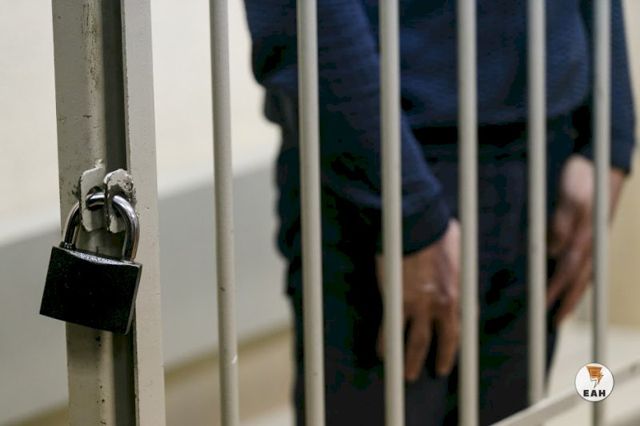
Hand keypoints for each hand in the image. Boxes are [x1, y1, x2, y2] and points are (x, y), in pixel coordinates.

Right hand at [377, 220, 459, 381]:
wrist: (417, 227)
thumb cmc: (436, 231)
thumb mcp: (457, 249)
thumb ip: (456, 263)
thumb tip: (455, 257)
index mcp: (459, 292)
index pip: (462, 324)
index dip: (456, 340)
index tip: (452, 349)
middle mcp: (443, 304)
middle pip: (445, 340)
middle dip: (441, 358)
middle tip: (436, 371)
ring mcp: (421, 306)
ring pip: (417, 343)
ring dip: (411, 361)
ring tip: (407, 375)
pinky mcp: (399, 303)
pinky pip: (392, 331)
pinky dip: (387, 344)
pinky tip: (384, 354)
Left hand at [547, 155, 624, 324]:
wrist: (602, 161)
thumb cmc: (584, 176)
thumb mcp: (570, 194)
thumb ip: (562, 222)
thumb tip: (553, 250)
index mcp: (585, 236)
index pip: (567, 271)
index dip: (554, 289)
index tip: (542, 306)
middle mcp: (593, 242)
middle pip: (579, 279)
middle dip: (566, 301)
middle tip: (554, 321)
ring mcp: (596, 239)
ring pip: (585, 274)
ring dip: (574, 294)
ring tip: (564, 310)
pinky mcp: (595, 234)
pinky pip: (588, 263)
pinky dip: (580, 278)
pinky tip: (574, 283)